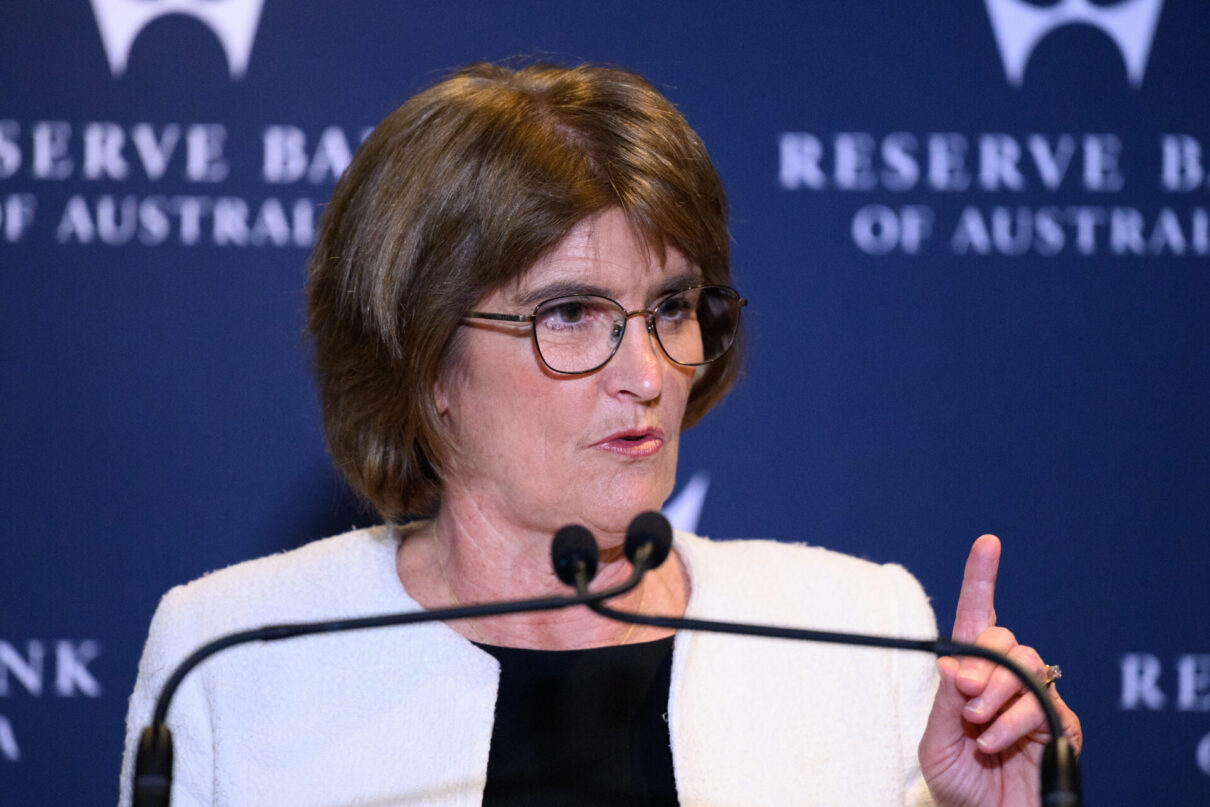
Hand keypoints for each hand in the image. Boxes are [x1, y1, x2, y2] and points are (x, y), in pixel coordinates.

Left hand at [918, 535, 1081, 806]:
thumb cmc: (957, 783)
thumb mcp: (935, 740)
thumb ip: (943, 700)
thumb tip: (953, 660)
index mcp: (969, 675)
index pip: (976, 619)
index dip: (981, 578)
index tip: (987, 544)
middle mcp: (1004, 679)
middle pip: (1003, 638)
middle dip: (981, 660)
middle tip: (963, 693)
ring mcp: (1034, 699)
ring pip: (1025, 663)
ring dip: (997, 691)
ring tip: (976, 723)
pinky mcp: (1060, 724)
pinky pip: (1042, 701)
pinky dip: (1014, 719)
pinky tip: (994, 741)